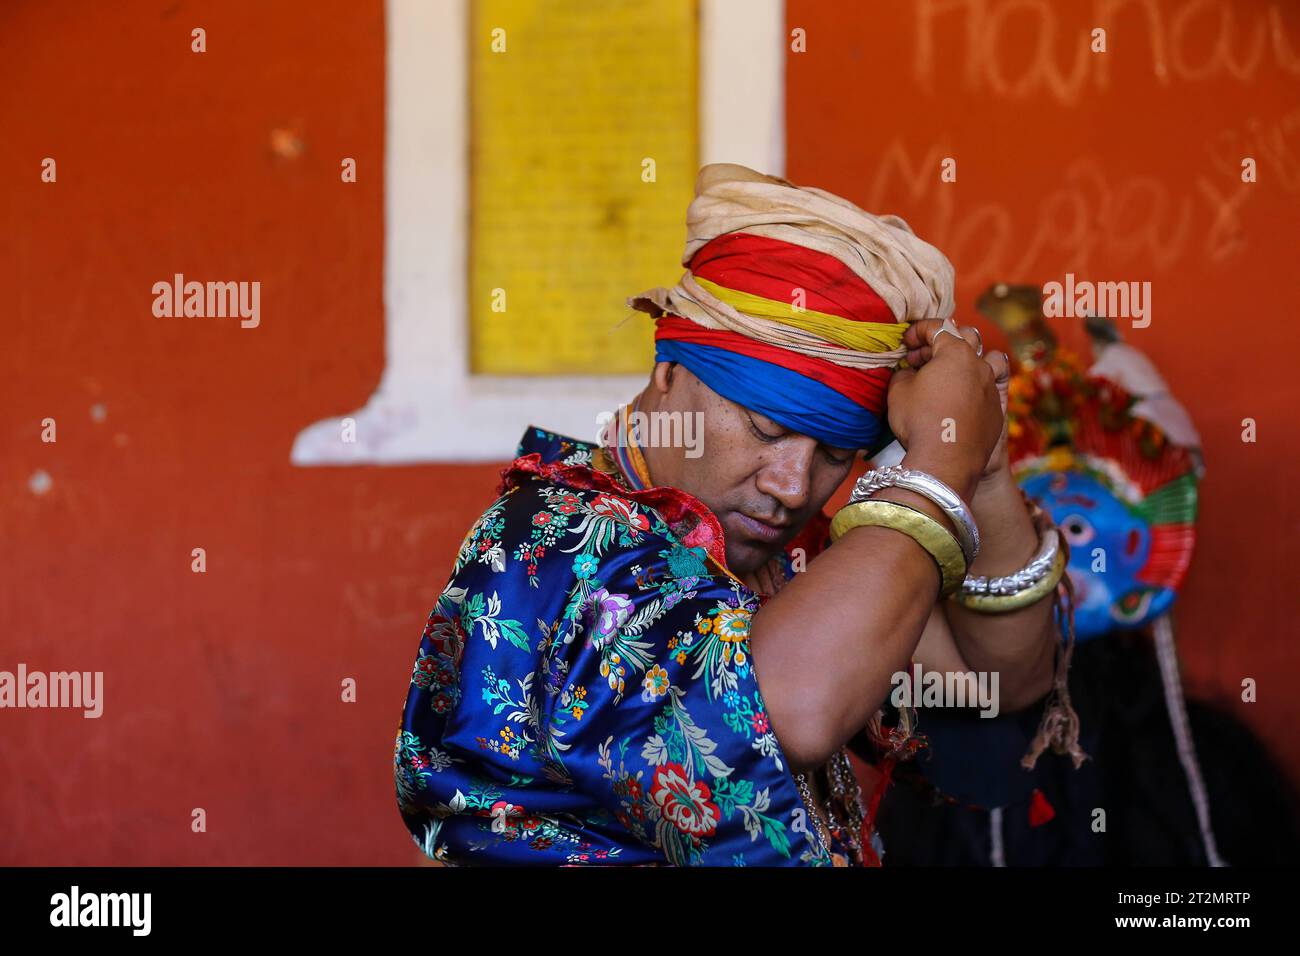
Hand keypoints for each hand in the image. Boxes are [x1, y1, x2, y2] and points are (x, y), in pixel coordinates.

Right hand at [899, 319, 1010, 481]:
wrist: (945, 461)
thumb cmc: (919, 422)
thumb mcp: (898, 391)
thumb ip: (904, 373)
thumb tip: (910, 372)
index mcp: (955, 352)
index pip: (937, 328)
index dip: (917, 332)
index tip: (906, 342)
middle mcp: (979, 365)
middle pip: (966, 338)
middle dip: (942, 343)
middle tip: (923, 358)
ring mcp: (991, 387)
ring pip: (990, 359)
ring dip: (972, 359)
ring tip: (955, 371)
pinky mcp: (996, 410)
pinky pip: (992, 388)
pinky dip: (978, 386)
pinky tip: (962, 398)